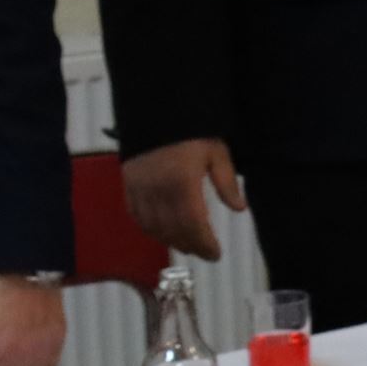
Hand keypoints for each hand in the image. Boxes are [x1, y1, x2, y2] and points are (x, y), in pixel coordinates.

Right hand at [121, 137, 243, 260]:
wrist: (158, 110)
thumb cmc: (193, 131)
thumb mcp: (217, 153)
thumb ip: (226, 183)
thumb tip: (238, 209)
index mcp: (182, 183)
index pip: (193, 224)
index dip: (204, 243)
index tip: (216, 255)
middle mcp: (157, 190)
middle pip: (172, 229)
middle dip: (190, 245)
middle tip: (204, 253)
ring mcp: (139, 188)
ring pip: (152, 226)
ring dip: (170, 240)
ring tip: (187, 246)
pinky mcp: (127, 183)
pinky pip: (136, 215)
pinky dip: (149, 229)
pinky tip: (162, 233)